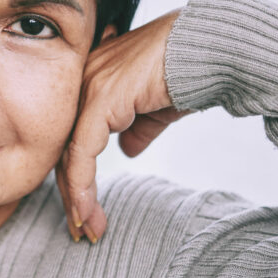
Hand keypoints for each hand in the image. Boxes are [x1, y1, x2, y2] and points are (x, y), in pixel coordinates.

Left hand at [56, 9, 188, 242]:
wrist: (214, 48)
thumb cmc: (192, 70)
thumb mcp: (156, 106)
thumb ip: (137, 127)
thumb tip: (127, 150)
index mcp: (90, 78)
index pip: (71, 136)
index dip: (75, 176)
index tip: (84, 211)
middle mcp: (80, 79)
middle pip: (63, 147)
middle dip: (71, 194)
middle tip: (80, 230)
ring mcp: (87, 87)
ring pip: (69, 154)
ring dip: (77, 198)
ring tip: (86, 229)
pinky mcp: (100, 98)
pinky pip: (82, 152)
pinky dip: (83, 186)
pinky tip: (87, 212)